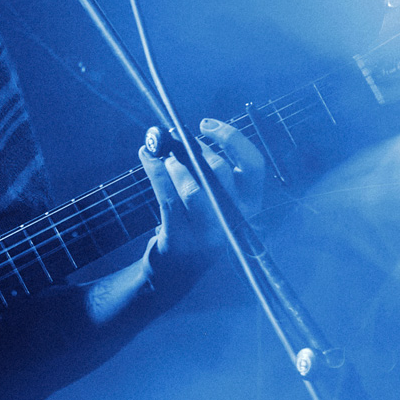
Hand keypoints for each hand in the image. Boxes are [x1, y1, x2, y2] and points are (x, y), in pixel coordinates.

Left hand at [141, 120, 265, 292]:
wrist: (172, 275)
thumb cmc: (192, 227)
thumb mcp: (211, 200)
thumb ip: (205, 170)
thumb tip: (177, 133)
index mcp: (248, 206)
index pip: (254, 166)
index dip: (232, 139)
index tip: (205, 124)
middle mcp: (233, 222)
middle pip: (220, 173)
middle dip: (193, 149)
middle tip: (171, 140)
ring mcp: (208, 236)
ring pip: (194, 189)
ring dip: (173, 164)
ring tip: (158, 153)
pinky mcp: (180, 243)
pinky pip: (168, 201)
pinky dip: (156, 173)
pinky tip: (146, 158)